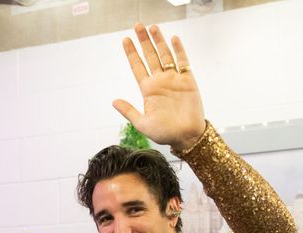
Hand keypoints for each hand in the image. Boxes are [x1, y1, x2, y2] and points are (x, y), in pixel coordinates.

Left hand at [113, 23, 205, 152]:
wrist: (186, 136)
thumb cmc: (165, 133)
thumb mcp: (142, 124)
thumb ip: (129, 111)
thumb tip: (114, 101)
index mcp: (148, 90)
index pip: (137, 67)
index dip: (131, 53)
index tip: (125, 40)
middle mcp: (160, 81)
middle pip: (150, 56)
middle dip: (143, 41)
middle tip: (138, 26)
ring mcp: (174, 79)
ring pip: (165, 55)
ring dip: (159, 41)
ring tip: (152, 27)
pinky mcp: (188, 81)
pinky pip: (183, 62)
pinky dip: (178, 50)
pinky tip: (173, 39)